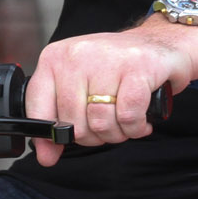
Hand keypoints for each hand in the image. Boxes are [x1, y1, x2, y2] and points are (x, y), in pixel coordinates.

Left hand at [24, 19, 197, 165]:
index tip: (64, 142)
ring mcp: (108, 59)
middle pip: (74, 122)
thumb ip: (58, 119)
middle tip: (108, 126)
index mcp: (56, 58)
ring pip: (101, 122)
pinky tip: (141, 122)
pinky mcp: (138, 66)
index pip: (38, 108)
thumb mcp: (79, 86)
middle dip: (94, 136)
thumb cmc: (115, 67)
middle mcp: (77, 55)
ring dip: (117, 133)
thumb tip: (46, 156)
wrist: (158, 42)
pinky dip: (136, 127)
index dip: (52, 134)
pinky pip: (128, 116)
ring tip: (126, 122)